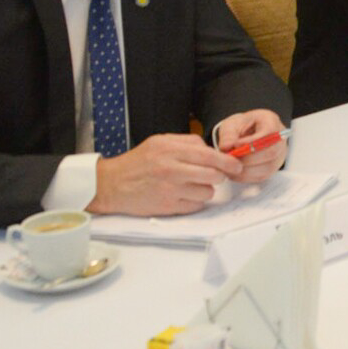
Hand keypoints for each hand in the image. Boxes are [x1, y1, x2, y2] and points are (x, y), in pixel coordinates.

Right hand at [91, 133, 241, 215]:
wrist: (111, 184)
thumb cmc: (137, 163)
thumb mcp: (159, 142)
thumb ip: (187, 142)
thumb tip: (212, 149)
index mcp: (170, 149)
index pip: (209, 155)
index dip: (227, 162)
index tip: (236, 166)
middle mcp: (171, 168)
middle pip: (213, 174)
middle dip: (219, 176)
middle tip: (215, 175)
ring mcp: (170, 189)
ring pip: (207, 192)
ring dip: (205, 189)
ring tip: (192, 185)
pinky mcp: (168, 206)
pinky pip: (196, 205)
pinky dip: (195, 201)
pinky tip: (184, 195)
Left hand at [219, 109, 286, 182]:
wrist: (245, 135)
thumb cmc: (240, 128)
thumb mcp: (231, 124)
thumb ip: (228, 135)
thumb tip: (227, 147)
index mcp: (271, 121)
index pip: (269, 132)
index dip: (252, 142)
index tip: (235, 145)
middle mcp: (280, 140)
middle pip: (270, 152)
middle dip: (247, 158)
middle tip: (230, 158)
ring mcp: (278, 156)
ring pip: (266, 168)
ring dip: (245, 170)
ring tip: (228, 166)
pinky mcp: (272, 169)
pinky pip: (261, 177)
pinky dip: (245, 176)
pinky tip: (233, 171)